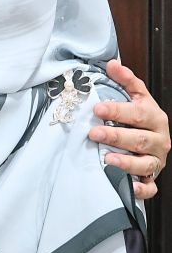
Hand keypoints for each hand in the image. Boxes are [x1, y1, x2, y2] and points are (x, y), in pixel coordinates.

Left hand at [89, 60, 169, 198]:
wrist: (154, 141)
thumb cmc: (140, 118)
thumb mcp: (137, 97)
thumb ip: (126, 81)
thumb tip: (112, 63)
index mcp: (155, 118)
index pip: (137, 114)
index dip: (118, 111)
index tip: (97, 108)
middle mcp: (159, 140)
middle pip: (139, 139)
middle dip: (116, 136)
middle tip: (93, 133)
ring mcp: (156, 161)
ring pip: (144, 164)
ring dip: (126, 163)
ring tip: (107, 159)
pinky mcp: (153, 178)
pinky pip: (150, 187)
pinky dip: (141, 189)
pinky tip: (130, 188)